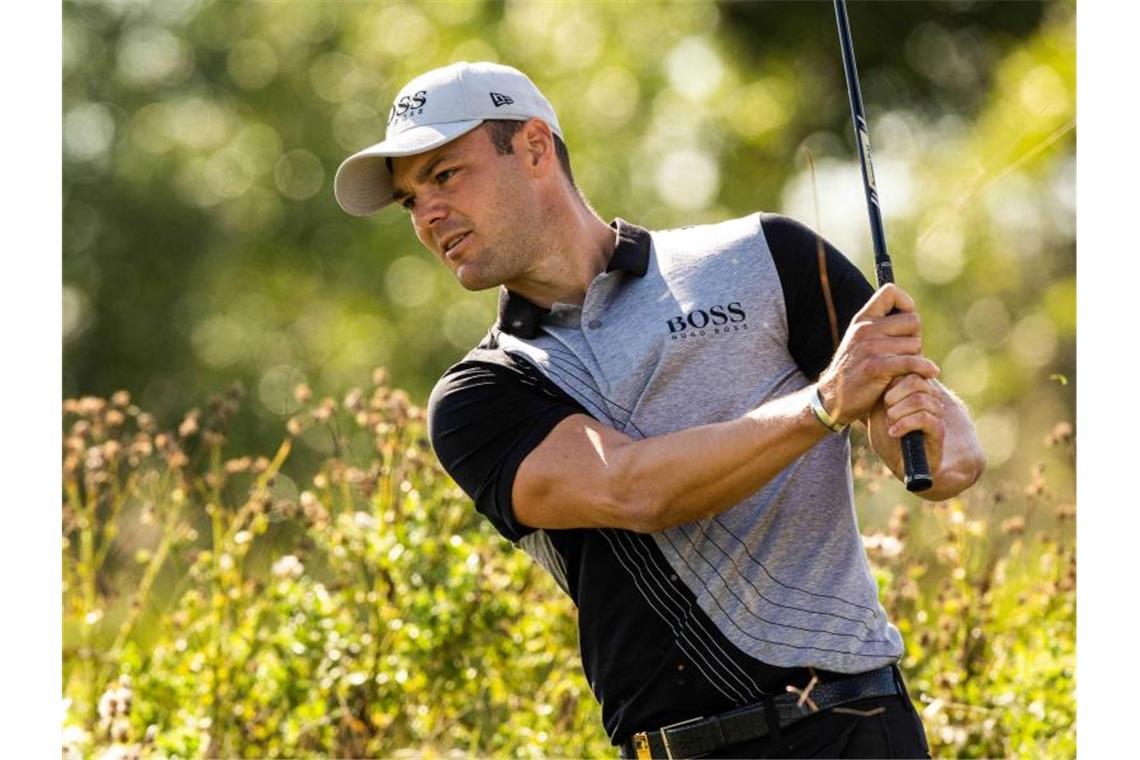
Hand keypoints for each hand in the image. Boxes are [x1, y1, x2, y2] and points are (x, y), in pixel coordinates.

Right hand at [816, 284, 939, 424]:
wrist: (833, 400)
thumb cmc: (854, 372)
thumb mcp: (861, 343)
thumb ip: (881, 328)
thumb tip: (912, 318)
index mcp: (861, 320)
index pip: (890, 292)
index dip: (906, 303)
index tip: (906, 322)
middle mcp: (865, 329)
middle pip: (912, 321)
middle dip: (915, 337)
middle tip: (906, 353)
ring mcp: (870, 348)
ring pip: (915, 344)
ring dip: (916, 358)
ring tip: (903, 368)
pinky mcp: (877, 367)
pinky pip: (913, 361)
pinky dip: (925, 368)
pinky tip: (929, 373)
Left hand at [868, 373, 944, 478]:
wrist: (898, 462)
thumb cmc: (886, 436)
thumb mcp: (878, 411)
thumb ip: (881, 391)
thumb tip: (877, 368)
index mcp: (915, 390)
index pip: (910, 370)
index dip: (893, 380)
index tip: (882, 397)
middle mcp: (929, 399)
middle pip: (916, 381)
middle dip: (895, 394)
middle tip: (885, 409)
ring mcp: (936, 414)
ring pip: (920, 399)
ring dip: (899, 411)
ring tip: (890, 422)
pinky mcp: (939, 431)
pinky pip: (925, 418)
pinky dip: (905, 424)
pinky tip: (893, 432)